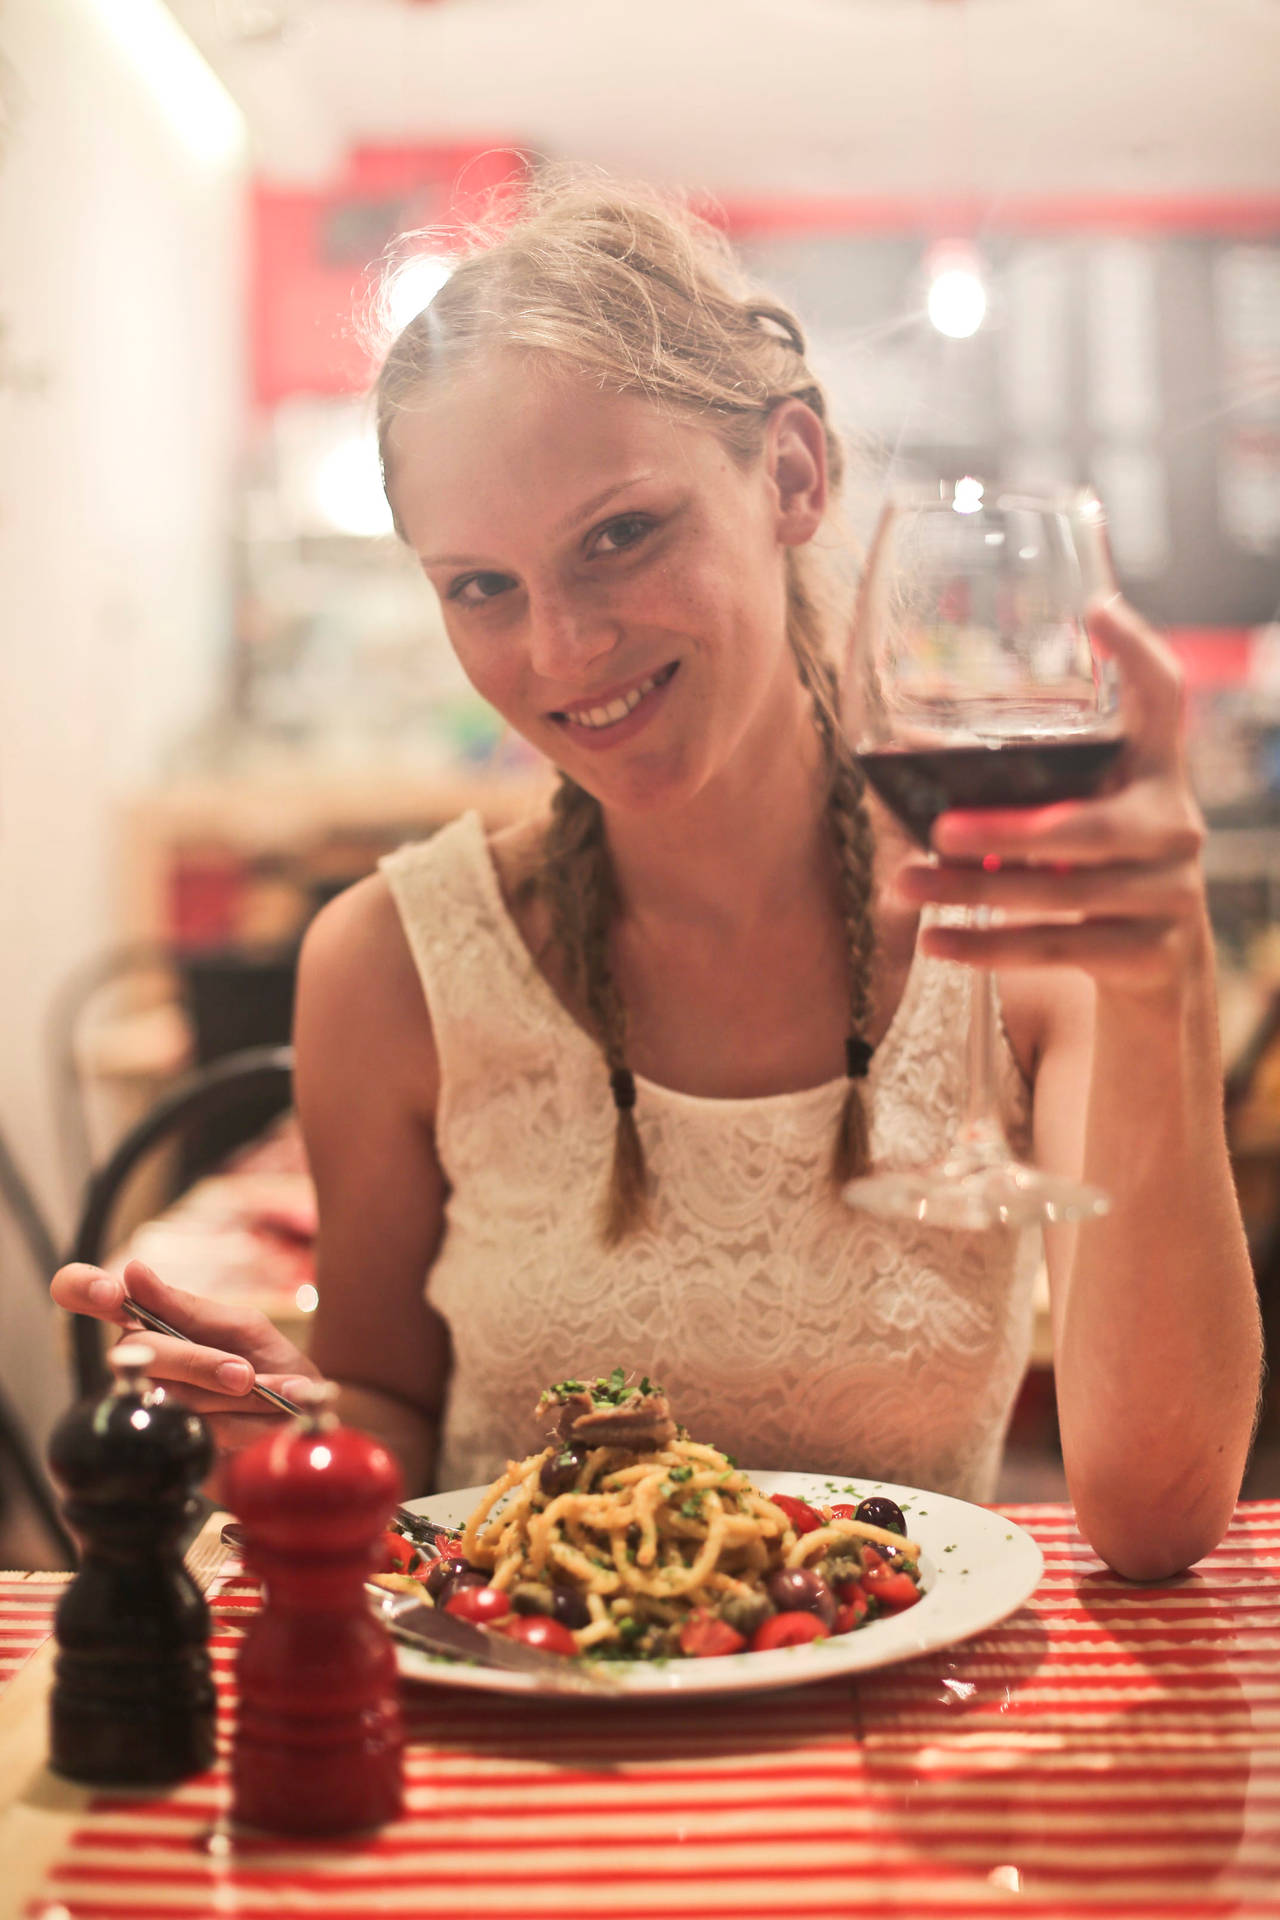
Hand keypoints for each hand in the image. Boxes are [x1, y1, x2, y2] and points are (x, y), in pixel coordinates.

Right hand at [51, 1256, 321, 1460]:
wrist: (302, 1418)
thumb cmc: (267, 1362)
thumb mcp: (241, 1326)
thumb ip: (188, 1308)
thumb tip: (133, 1272)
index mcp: (149, 1320)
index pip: (83, 1292)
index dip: (82, 1288)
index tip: (111, 1292)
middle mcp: (138, 1359)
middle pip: (140, 1351)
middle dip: (199, 1363)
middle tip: (244, 1374)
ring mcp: (148, 1402)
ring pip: (172, 1395)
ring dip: (230, 1398)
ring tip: (264, 1394)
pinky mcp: (165, 1445)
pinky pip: (191, 1430)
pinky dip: (237, 1424)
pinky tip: (256, 1420)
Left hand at [893, 596, 1209, 999]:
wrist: (1157, 967)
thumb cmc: (1089, 870)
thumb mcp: (1070, 821)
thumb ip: (1018, 790)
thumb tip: (900, 749)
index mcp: (1154, 772)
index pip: (1165, 700)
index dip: (1138, 654)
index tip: (1097, 610)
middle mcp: (1174, 825)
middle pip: (1087, 826)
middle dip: (1006, 831)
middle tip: (938, 829)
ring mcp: (1170, 892)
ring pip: (1061, 894)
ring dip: (974, 891)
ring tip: (907, 886)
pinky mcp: (1152, 953)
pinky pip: (1058, 948)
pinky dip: (988, 947)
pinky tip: (935, 943)